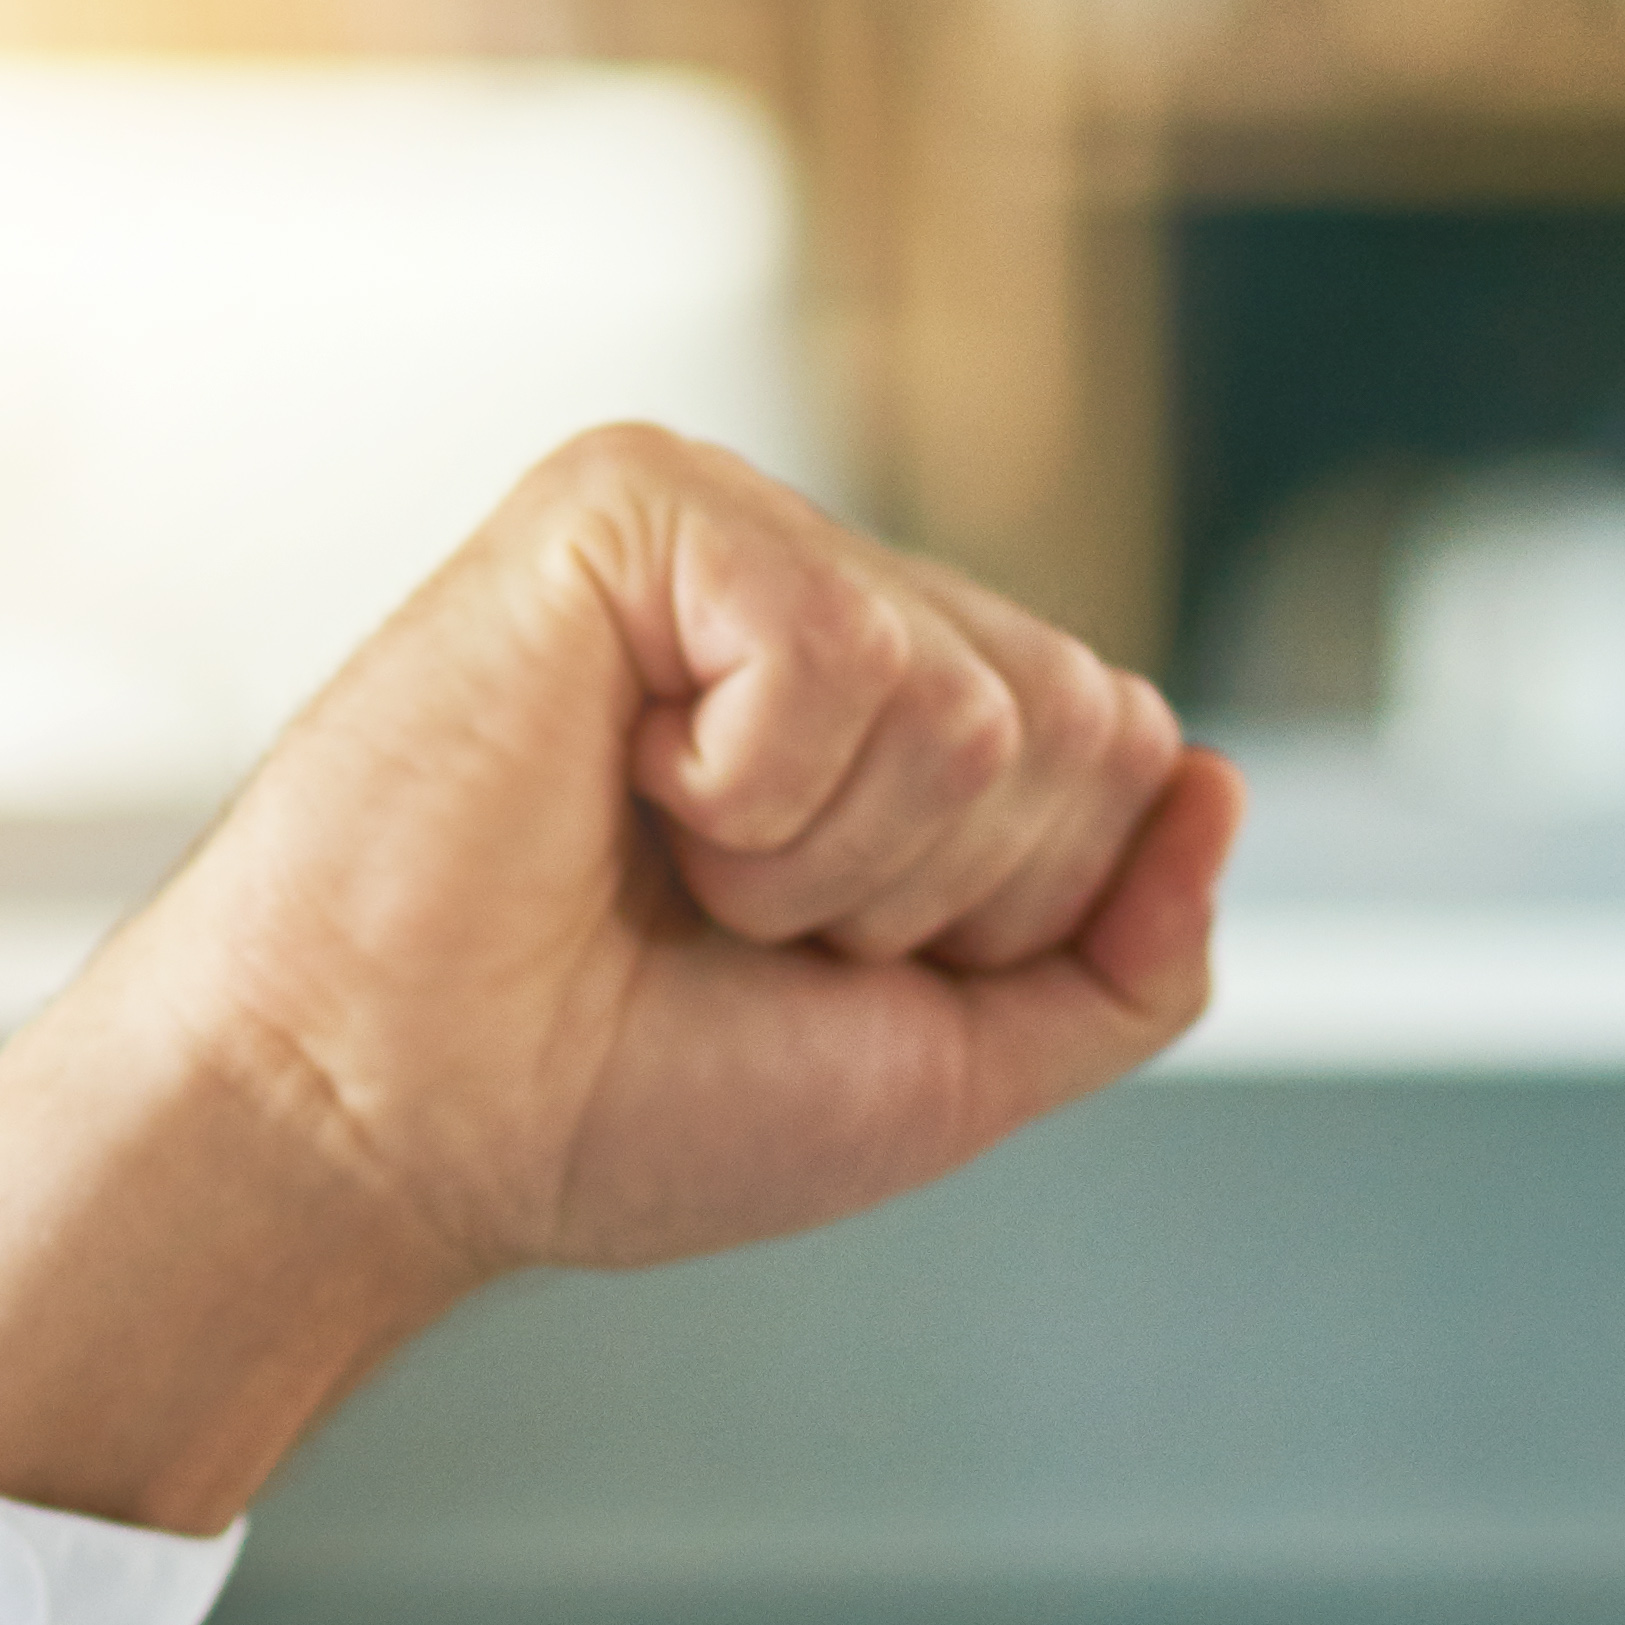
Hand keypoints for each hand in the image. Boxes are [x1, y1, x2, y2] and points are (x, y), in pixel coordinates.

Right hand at [0, 430, 1242, 1536]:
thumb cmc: (623, 1098)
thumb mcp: (954, 1067)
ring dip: (826, 860)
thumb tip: (1220, 778)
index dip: (1003, 926)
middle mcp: (837, 599)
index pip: (1126, 763)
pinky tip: (623, 789)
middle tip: (734, 923)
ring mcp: (737, 537)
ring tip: (669, 866)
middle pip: (1085, 724)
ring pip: (976, 700)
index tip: (815, 970)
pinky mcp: (637, 501)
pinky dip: (750, 788)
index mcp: (909, 710)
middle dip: (932, 897)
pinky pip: (842, 647)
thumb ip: (1130, 955)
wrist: (404, 1123)